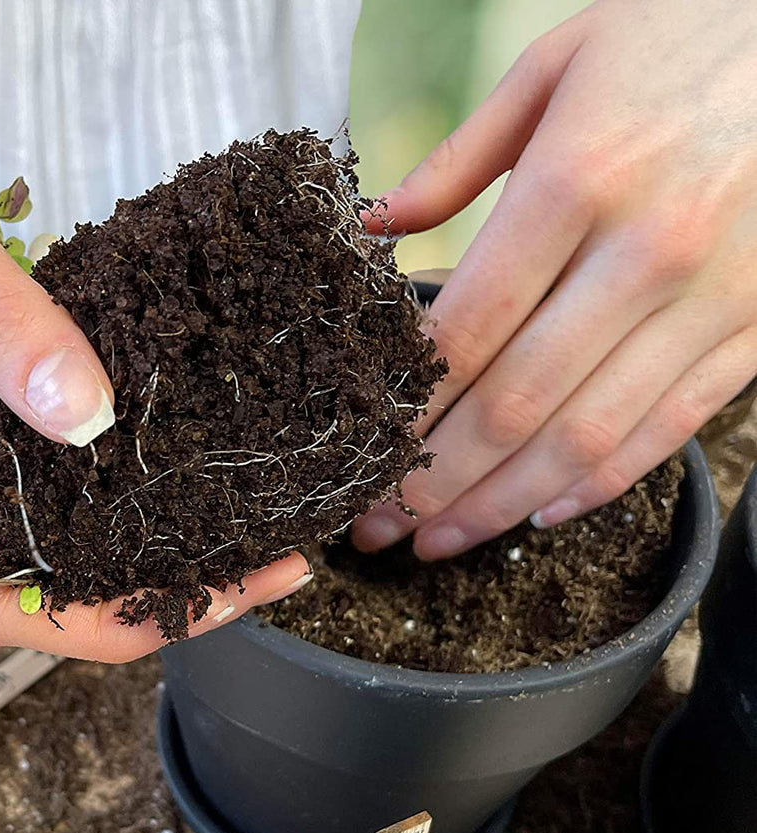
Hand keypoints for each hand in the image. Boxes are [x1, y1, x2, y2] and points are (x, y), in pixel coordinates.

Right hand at [0, 34, 304, 659]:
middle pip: (33, 589)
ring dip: (143, 555)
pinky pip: (44, 481)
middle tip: (267, 564)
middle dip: (148, 599)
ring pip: (45, 543)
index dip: (92, 622)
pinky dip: (118, 494)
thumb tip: (88, 419)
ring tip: (249, 531)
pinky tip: (186, 463)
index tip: (201, 595)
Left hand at [353, 0, 756, 559]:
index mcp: (580, 178)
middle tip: (376, 527)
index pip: (465, 330)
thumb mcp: (557, 62)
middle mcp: (648, 250)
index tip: (361, 458)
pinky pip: (669, 426)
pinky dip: (600, 481)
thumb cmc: (682, 31)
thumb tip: (374, 227)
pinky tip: (540, 511)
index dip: (405, 411)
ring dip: (502, 503)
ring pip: (588, 435)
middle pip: (516, 403)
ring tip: (439, 540)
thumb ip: (458, 157)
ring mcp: (712, 295)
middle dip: (434, 481)